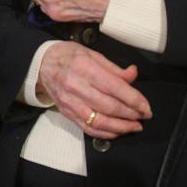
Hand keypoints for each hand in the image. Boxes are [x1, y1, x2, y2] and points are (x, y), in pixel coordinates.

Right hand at [36, 42, 150, 138]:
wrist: (40, 64)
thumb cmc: (67, 56)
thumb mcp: (91, 53)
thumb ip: (113, 68)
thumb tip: (133, 74)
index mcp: (85, 68)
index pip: (115, 87)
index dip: (134, 99)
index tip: (146, 106)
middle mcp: (77, 86)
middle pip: (109, 107)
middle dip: (131, 114)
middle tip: (144, 116)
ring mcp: (71, 102)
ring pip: (99, 121)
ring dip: (121, 127)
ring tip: (135, 126)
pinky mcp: (67, 113)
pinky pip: (88, 128)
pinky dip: (105, 133)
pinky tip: (117, 131)